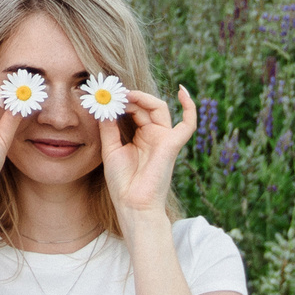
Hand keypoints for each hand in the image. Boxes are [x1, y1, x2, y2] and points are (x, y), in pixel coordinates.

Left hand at [100, 87, 201, 219]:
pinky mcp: (172, 144)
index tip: (106, 94)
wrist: (132, 204)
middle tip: (113, 93)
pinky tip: (181, 90)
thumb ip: (108, 127)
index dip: (122, 101)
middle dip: (130, 97)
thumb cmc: (122, 182)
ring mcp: (164, 139)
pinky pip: (188, 124)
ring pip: (159, 108)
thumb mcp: (110, 149)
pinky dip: (190, 107)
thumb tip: (104, 106)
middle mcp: (154, 135)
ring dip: (142, 98)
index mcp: (140, 137)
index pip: (135, 110)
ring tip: (125, 96)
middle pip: (146, 106)